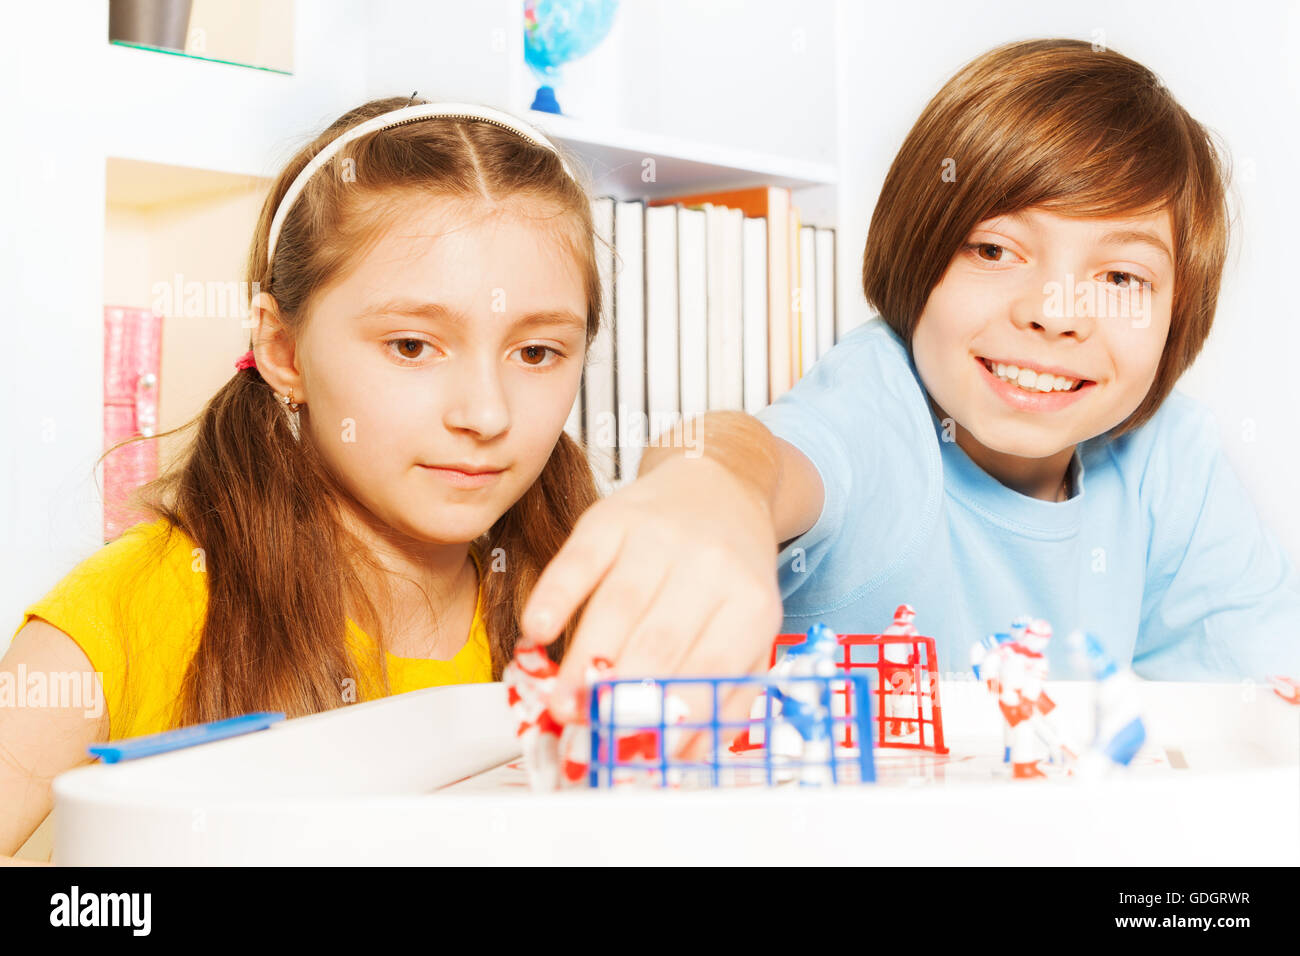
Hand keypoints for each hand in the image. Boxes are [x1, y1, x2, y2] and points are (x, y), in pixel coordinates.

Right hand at [520, 454, 784, 754]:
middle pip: (661, 641)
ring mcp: (660, 538)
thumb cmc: (729, 570)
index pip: (713, 668)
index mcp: (750, 604)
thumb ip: (727, 691)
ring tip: (562, 702)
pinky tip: (537, 630)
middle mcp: (710, 566)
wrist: (720, 483)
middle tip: (590, 732)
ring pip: (618, 605)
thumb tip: (684, 758)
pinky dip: (555, 597)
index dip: (675, 715)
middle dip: (621, 694)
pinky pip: (579, 560)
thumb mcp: (749, 628)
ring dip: (585, 660)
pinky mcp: (614, 516)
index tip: (644, 752)